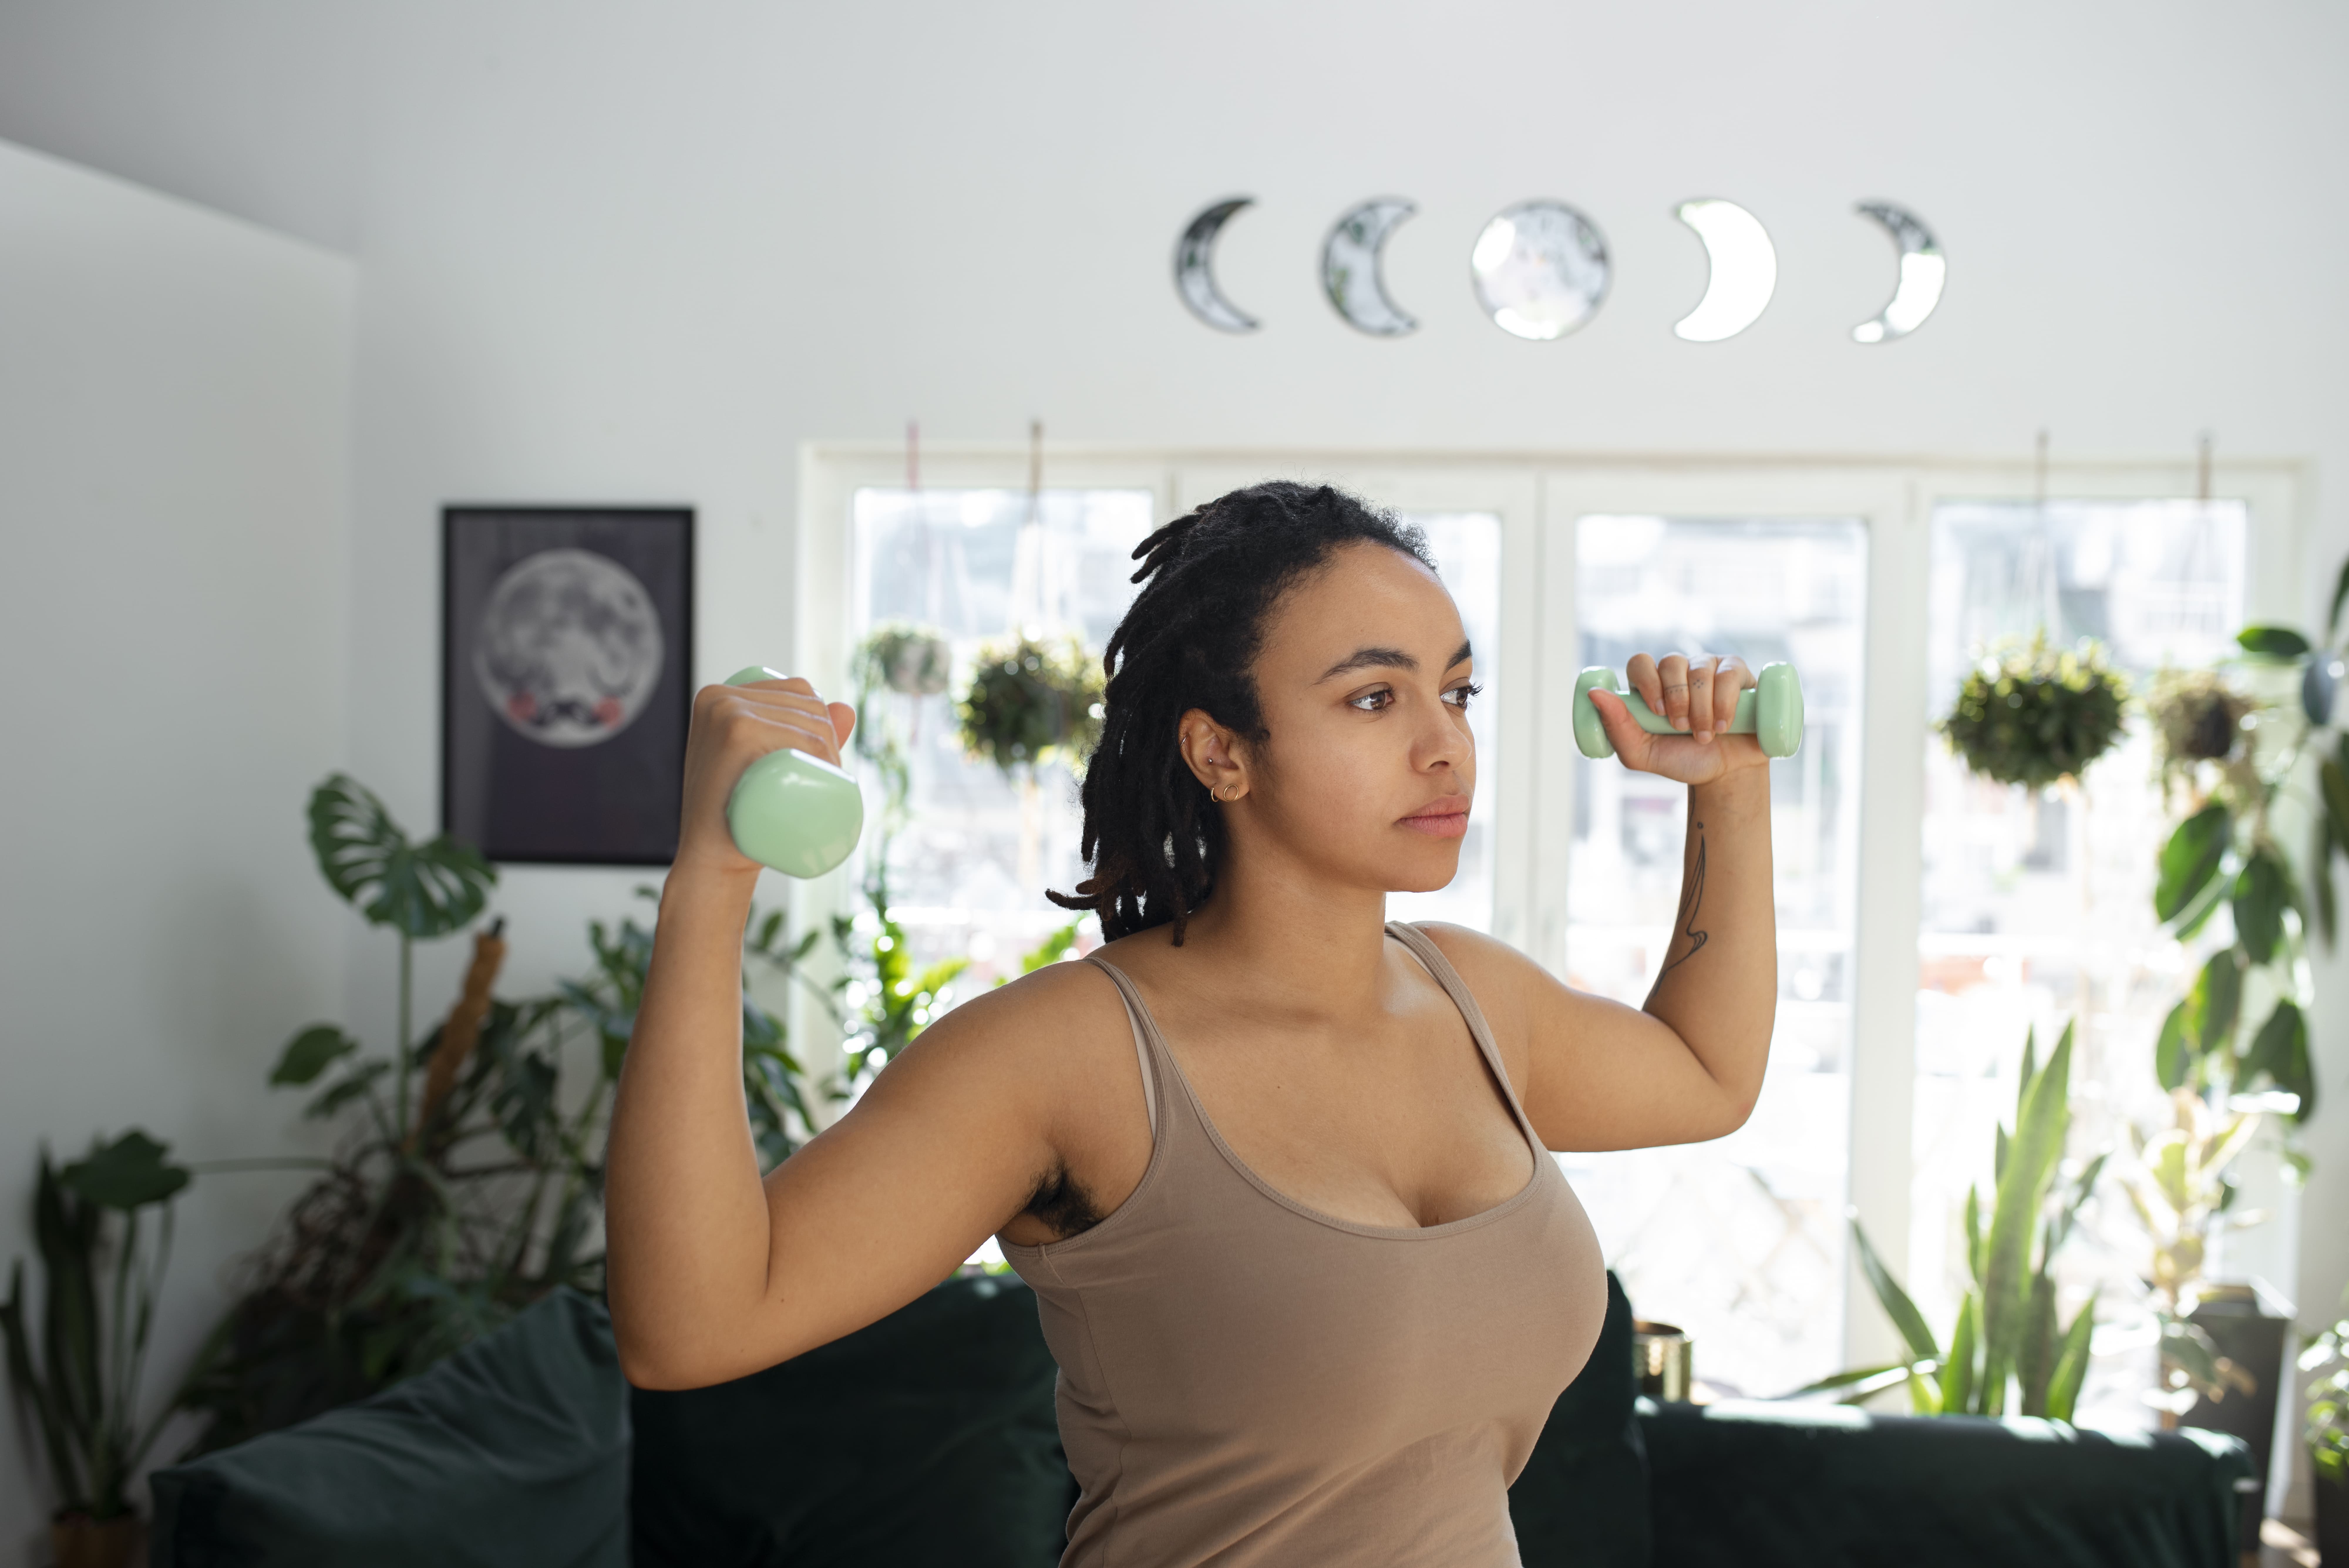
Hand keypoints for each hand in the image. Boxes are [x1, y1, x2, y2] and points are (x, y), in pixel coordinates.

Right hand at [674, 675, 857, 877]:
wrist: (710, 857)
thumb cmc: (735, 812)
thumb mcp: (761, 763)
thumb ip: (801, 732)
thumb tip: (847, 709)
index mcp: (721, 695)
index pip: (797, 690)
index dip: (822, 722)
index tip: (823, 761)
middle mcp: (720, 697)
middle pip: (806, 705)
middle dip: (830, 741)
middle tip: (824, 781)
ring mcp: (726, 713)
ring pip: (809, 724)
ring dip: (832, 753)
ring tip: (824, 784)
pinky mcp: (735, 735)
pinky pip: (799, 738)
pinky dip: (821, 752)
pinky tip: (824, 768)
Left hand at [1587, 652, 1767, 785]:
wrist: (1725, 773)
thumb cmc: (1682, 760)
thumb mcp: (1642, 753)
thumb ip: (1616, 726)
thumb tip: (1594, 693)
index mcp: (1651, 685)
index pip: (1640, 662)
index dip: (1648, 682)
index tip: (1657, 712)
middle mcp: (1678, 671)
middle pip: (1671, 662)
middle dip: (1677, 700)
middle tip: (1682, 728)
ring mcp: (1708, 668)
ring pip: (1700, 669)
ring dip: (1701, 708)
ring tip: (1705, 734)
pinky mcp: (1736, 672)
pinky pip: (1728, 673)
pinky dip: (1725, 703)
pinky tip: (1723, 725)